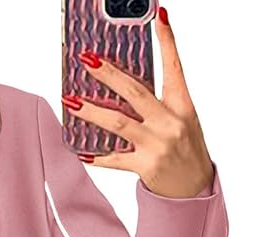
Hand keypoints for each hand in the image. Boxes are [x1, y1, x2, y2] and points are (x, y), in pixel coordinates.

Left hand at [62, 8, 214, 197]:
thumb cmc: (186, 150)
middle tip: (87, 60)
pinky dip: (98, 156)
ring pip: (118, 122)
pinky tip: (82, 151)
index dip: (167, 41)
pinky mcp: (146, 167)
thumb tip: (126, 84)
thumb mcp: (182, 119)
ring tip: (72, 100)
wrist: (194, 190)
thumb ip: (159, 102)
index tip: (159, 17)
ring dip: (91, 111)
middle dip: (108, 74)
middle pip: (135, 92)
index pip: (174, 67)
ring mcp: (157, 145)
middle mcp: (170, 123)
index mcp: (182, 106)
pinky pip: (115, 159)